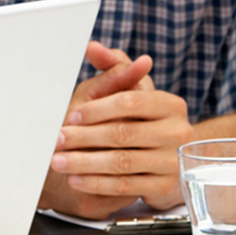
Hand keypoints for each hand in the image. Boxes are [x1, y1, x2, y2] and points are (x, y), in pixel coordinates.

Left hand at [46, 41, 192, 211]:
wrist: (164, 159)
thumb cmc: (138, 119)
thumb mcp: (128, 90)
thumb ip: (112, 66)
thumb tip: (92, 47)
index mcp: (171, 104)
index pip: (130, 102)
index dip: (97, 110)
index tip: (71, 116)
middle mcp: (178, 132)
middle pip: (123, 133)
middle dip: (84, 137)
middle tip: (57, 140)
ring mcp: (172, 162)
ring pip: (121, 162)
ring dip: (84, 162)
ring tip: (58, 161)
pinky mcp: (164, 187)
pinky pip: (124, 186)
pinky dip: (95, 183)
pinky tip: (75, 178)